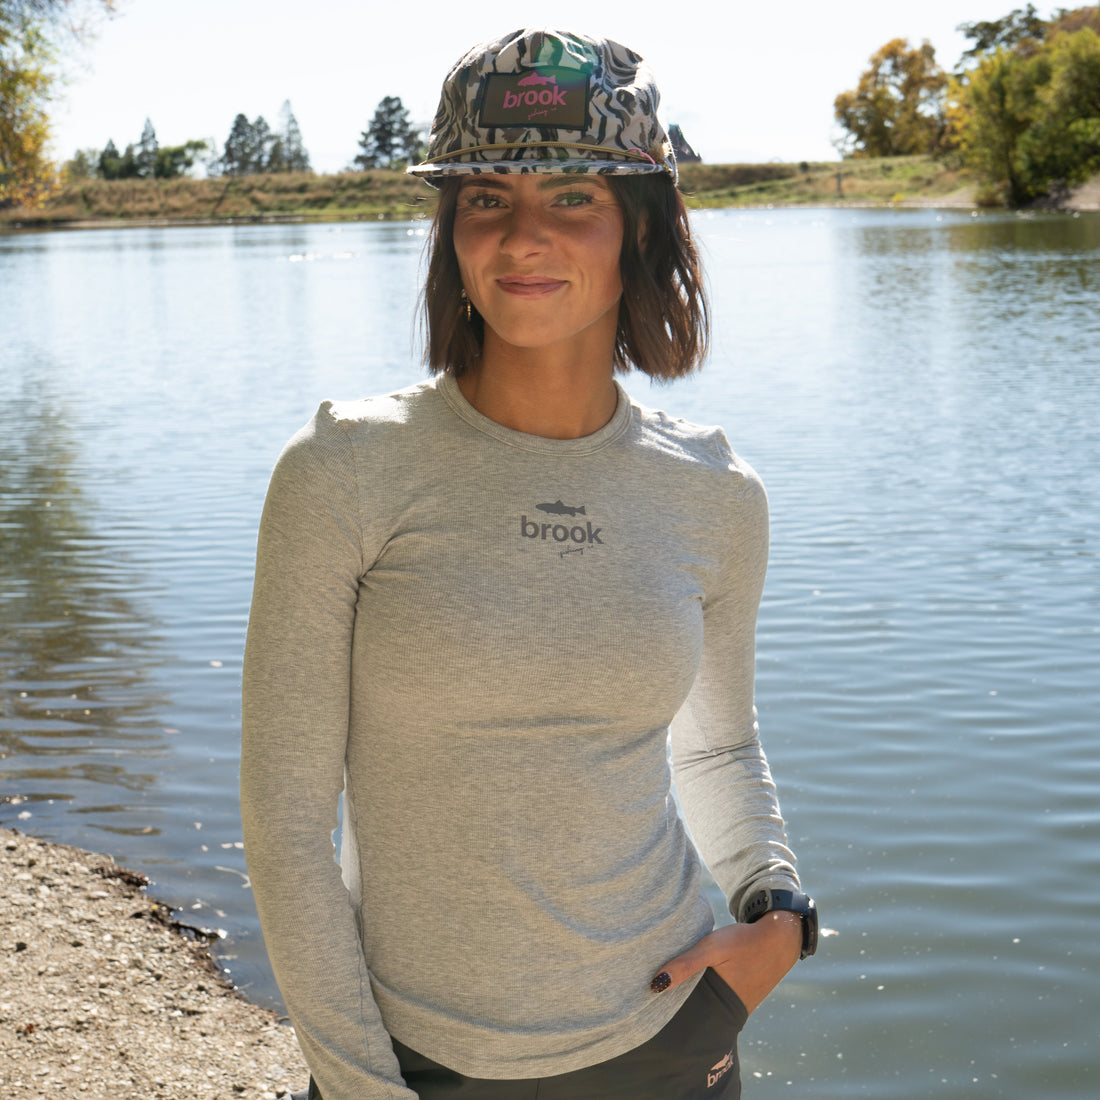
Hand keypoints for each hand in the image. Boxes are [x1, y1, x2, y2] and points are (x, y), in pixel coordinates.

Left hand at [651, 913, 801, 1014]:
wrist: (779, 938)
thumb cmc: (744, 942)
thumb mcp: (713, 948)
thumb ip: (686, 964)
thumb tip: (656, 984)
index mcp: (719, 1004)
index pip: (686, 1023)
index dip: (664, 1021)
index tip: (641, 1016)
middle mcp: (727, 1012)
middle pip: (692, 1020)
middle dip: (671, 1016)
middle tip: (643, 1008)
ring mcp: (733, 1006)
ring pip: (701, 1011)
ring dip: (684, 1005)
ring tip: (656, 998)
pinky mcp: (736, 997)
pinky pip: (712, 1002)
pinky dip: (697, 997)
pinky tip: (682, 987)